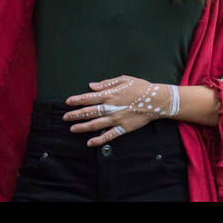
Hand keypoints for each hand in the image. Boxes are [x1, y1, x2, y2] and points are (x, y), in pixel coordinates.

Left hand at [62, 75, 176, 145]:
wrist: (157, 100)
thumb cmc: (141, 87)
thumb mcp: (124, 79)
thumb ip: (107, 83)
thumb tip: (92, 86)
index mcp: (110, 94)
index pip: (89, 98)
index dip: (77, 100)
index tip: (68, 102)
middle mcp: (111, 108)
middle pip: (89, 112)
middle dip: (76, 114)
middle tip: (65, 117)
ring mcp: (116, 119)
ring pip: (96, 124)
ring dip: (82, 127)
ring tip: (72, 128)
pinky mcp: (123, 128)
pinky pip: (109, 135)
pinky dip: (99, 140)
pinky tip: (90, 142)